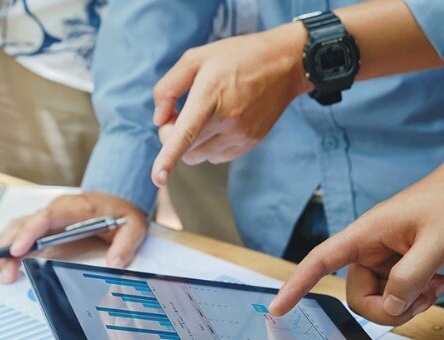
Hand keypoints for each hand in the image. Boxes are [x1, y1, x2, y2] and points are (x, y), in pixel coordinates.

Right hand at [0, 192, 147, 282]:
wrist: (120, 199)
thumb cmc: (122, 212)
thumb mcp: (133, 227)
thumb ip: (125, 245)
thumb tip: (114, 262)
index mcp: (76, 208)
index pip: (46, 217)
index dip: (29, 233)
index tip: (18, 250)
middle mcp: (57, 209)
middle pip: (26, 223)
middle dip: (9, 245)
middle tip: (1, 267)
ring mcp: (49, 215)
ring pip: (19, 226)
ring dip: (5, 245)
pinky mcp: (45, 223)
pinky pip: (23, 230)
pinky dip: (10, 242)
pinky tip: (2, 258)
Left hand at [150, 22, 312, 185]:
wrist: (285, 63)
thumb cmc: (236, 57)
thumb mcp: (196, 58)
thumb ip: (168, 88)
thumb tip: (158, 120)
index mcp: (210, 95)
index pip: (186, 133)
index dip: (168, 157)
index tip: (158, 178)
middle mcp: (227, 119)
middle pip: (185, 149)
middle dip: (172, 136)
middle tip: (177, 113)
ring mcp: (241, 134)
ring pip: (199, 156)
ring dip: (191, 143)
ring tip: (201, 116)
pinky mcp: (250, 142)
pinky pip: (216, 157)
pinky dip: (208, 145)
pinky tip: (218, 122)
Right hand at [269, 150, 443, 324]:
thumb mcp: (437, 243)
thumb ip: (410, 278)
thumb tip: (391, 306)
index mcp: (366, 234)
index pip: (320, 260)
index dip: (297, 285)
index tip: (278, 309)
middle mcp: (369, 248)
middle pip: (359, 296)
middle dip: (390, 308)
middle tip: (423, 297)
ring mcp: (385, 259)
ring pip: (380, 300)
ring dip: (408, 303)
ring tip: (436, 284)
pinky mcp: (400, 266)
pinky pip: (397, 295)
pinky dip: (417, 297)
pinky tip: (439, 281)